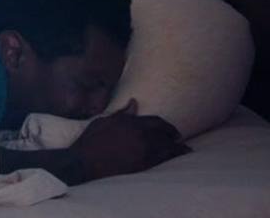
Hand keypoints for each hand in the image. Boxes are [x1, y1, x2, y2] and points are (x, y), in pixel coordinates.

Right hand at [68, 99, 189, 181]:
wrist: (84, 163)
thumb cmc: (90, 141)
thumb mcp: (104, 121)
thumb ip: (122, 114)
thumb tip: (134, 103)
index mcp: (132, 123)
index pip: (156, 121)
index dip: (165, 125)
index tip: (170, 129)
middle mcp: (141, 136)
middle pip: (164, 133)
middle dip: (173, 135)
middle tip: (179, 137)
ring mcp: (143, 152)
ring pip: (167, 147)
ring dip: (178, 148)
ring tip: (186, 149)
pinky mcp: (142, 166)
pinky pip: (163, 160)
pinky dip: (173, 157)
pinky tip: (177, 158)